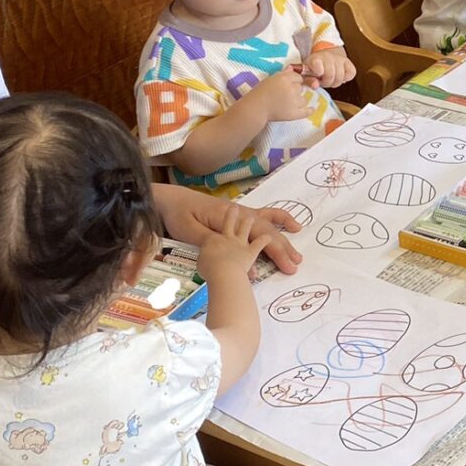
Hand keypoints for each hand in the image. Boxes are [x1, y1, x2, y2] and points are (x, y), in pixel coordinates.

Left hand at [153, 184, 304, 273]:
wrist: (167, 200)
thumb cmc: (177, 214)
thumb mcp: (190, 231)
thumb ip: (212, 243)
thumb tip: (233, 258)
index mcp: (230, 218)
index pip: (259, 236)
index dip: (275, 251)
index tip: (287, 266)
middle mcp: (238, 213)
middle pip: (266, 229)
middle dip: (283, 246)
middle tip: (296, 263)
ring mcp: (236, 213)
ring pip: (264, 220)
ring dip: (281, 228)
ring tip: (298, 235)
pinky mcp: (231, 216)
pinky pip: (256, 217)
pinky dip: (271, 219)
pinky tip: (278, 226)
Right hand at [261, 67, 315, 121]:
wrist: (255, 108)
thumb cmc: (259, 93)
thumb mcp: (270, 79)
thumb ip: (283, 74)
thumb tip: (291, 68)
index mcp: (285, 78)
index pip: (297, 77)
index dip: (294, 81)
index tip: (288, 85)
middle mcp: (292, 89)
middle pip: (300, 88)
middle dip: (295, 90)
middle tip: (285, 95)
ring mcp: (294, 102)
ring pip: (304, 99)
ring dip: (298, 100)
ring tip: (289, 103)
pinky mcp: (294, 113)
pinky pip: (307, 111)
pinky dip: (309, 110)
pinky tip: (311, 109)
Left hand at [303, 48, 355, 89]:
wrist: (325, 55)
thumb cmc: (315, 67)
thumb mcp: (307, 73)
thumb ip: (309, 81)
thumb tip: (315, 86)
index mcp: (315, 58)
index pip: (317, 64)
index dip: (318, 70)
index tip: (318, 74)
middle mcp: (328, 56)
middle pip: (330, 75)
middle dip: (326, 82)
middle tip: (323, 81)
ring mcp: (339, 59)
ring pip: (340, 76)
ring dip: (335, 82)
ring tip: (330, 79)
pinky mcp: (349, 63)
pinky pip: (351, 74)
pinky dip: (346, 78)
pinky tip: (339, 77)